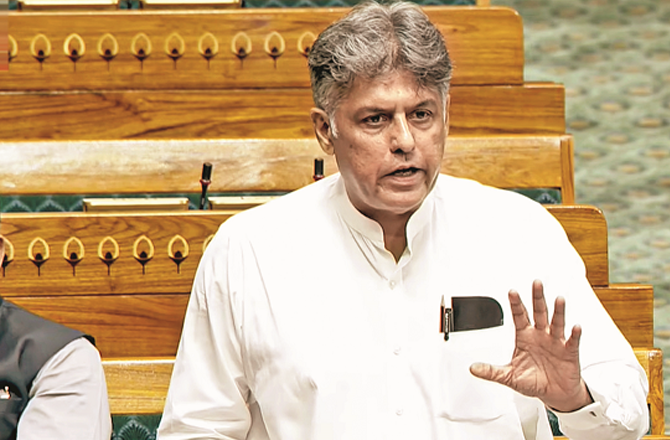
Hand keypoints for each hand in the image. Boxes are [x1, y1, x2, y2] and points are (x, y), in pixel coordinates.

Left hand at [469, 279, 592, 411]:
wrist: (554, 393)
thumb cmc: (533, 381)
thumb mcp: (509, 376)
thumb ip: (492, 371)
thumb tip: (473, 368)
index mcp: (525, 337)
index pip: (519, 317)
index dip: (516, 304)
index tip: (512, 292)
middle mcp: (540, 335)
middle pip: (539, 313)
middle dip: (537, 298)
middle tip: (536, 283)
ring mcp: (555, 342)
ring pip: (556, 323)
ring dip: (558, 311)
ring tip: (559, 300)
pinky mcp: (569, 352)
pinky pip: (572, 341)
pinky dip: (574, 334)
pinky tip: (575, 327)